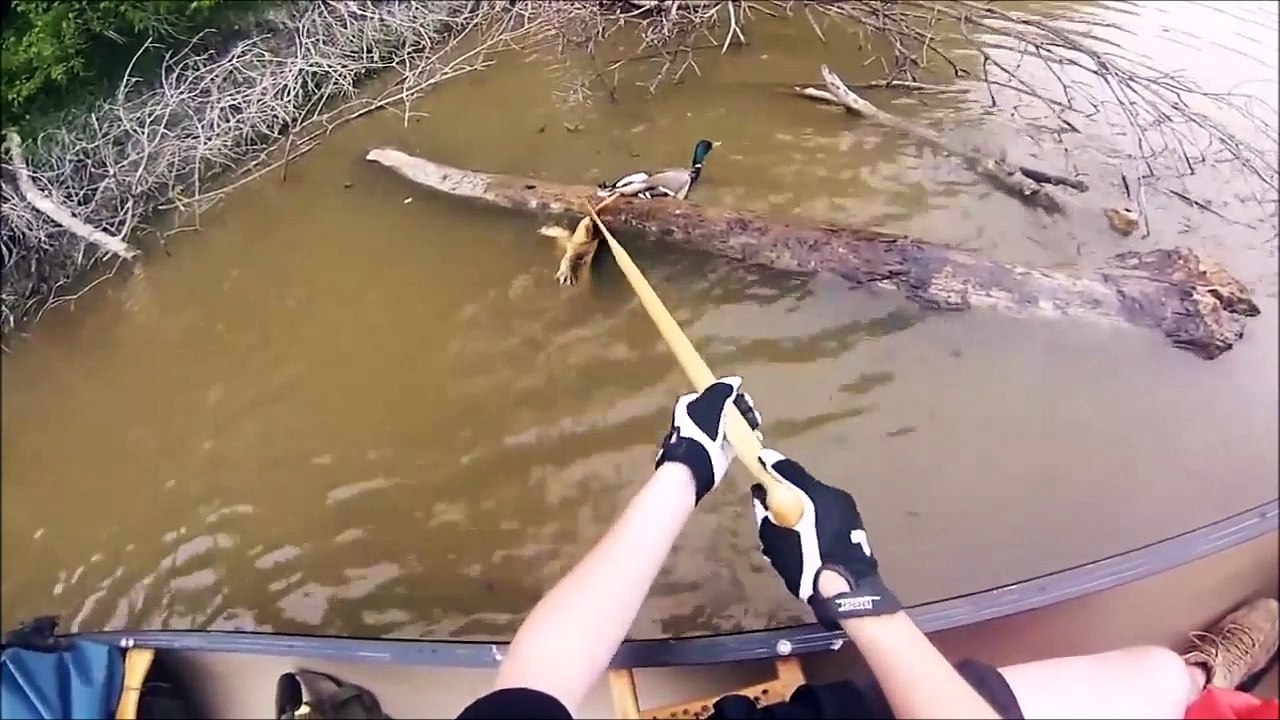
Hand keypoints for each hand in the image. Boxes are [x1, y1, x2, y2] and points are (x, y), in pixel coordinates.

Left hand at [656, 376, 761, 503]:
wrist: (695, 464)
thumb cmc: (699, 430)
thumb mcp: (711, 403)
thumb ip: (723, 390)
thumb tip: (735, 381)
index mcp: (691, 405)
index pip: (713, 393)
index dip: (728, 393)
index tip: (741, 395)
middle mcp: (699, 420)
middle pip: (725, 408)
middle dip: (740, 407)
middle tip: (750, 408)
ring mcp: (710, 437)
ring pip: (732, 424)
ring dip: (746, 421)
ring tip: (755, 421)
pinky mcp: (721, 452)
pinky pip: (737, 440)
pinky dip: (747, 437)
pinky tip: (756, 435)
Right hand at [751, 449, 899, 630]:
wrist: (848, 592)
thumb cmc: (809, 564)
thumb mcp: (778, 542)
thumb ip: (767, 516)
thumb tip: (760, 498)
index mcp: (816, 495)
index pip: (790, 471)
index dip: (773, 465)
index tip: (760, 459)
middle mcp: (835, 496)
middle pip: (805, 485)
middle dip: (787, 489)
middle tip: (770, 497)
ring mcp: (848, 511)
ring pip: (818, 500)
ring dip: (802, 505)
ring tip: (788, 521)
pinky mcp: (855, 526)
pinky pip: (828, 514)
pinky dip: (815, 517)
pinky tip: (806, 535)